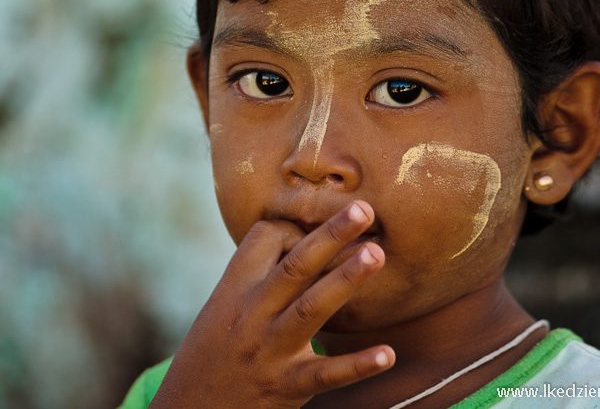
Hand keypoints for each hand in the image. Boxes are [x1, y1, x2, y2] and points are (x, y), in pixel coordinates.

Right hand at [148, 200, 393, 408]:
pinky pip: (327, 375)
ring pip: (311, 308)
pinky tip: (387, 354)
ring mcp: (269, 351)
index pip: (265, 241)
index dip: (295, 228)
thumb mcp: (222, 310)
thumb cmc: (212, 355)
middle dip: (331, 235)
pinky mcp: (286, 388)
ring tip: (377, 254)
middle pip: (296, 266)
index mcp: (233, 290)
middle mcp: (251, 315)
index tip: (315, 230)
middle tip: (365, 210)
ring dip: (346, 279)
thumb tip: (305, 243)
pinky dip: (358, 365)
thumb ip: (259, 280)